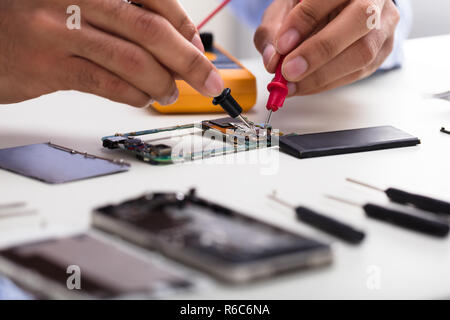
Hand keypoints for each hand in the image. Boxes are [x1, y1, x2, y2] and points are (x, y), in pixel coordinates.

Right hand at [0, 0, 223, 106]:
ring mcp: (58, 31)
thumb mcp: (78, 3)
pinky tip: (142, 98)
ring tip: (170, 92)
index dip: (184, 26)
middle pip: (150, 31)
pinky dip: (133, 95)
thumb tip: (175, 44)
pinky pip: (106, 84)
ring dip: (161, 82)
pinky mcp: (47, 66)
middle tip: (208, 80)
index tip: (199, 48)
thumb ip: (122, 18)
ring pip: (131, 60)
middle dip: (188, 61)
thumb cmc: (35, 19)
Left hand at [254, 0, 399, 95]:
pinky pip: (359, 71)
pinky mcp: (384, 48)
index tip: (282, 44)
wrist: (337, 11)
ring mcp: (385, 23)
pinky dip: (326, 83)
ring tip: (291, 85)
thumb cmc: (308, 9)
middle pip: (359, 19)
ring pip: (363, 51)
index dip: (305, 19)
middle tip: (289, 70)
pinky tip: (305, 86)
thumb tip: (272, 60)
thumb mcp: (284, 11)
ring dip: (322, 74)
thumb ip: (273, 31)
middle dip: (319, 51)